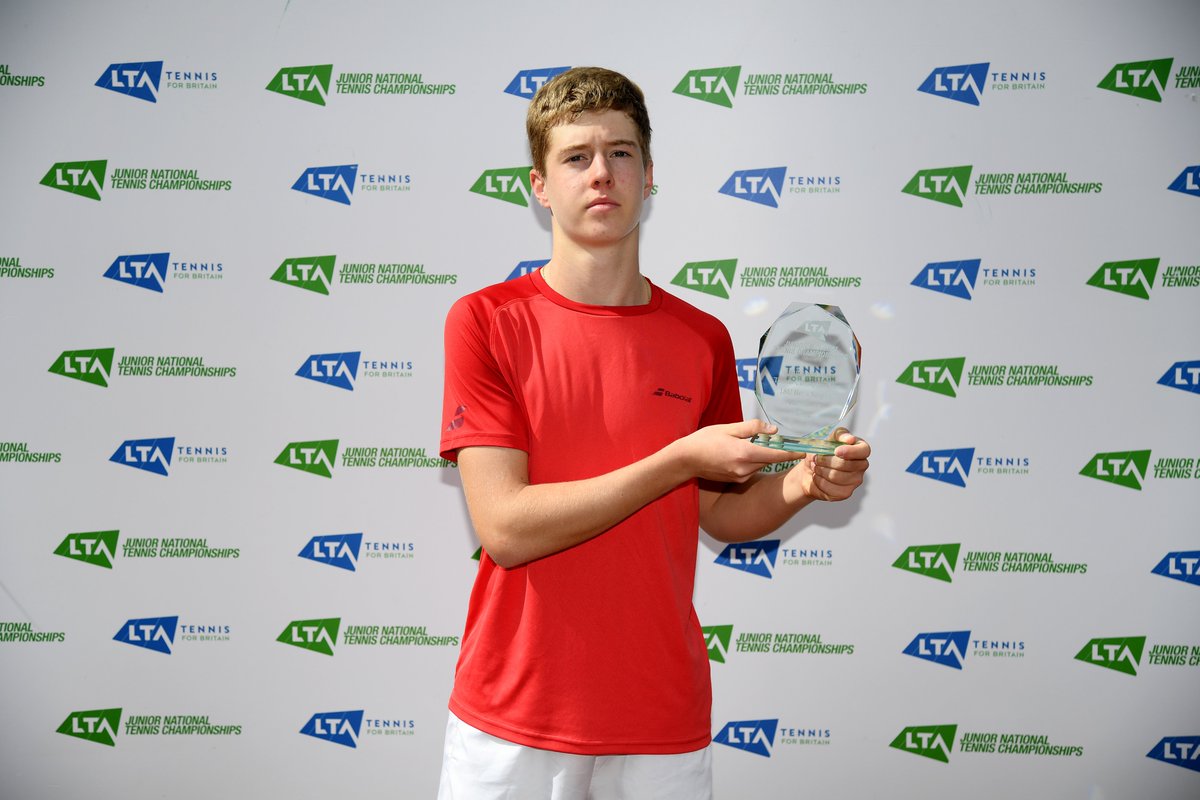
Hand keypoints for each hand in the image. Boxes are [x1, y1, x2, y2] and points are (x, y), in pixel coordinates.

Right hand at [672, 419, 805, 483]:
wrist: (685, 460)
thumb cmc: (704, 441)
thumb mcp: (728, 428)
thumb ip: (752, 428)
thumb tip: (772, 429)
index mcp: (744, 453)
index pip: (775, 455)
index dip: (791, 453)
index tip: (804, 451)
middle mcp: (744, 468)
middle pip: (769, 460)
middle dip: (775, 451)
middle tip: (778, 439)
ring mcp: (739, 476)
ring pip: (760, 464)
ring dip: (762, 455)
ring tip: (752, 443)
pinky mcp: (735, 479)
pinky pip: (750, 469)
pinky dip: (751, 461)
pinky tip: (739, 452)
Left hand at [784, 428, 869, 501]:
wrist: (811, 468)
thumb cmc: (823, 451)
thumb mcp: (829, 438)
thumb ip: (840, 435)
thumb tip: (850, 439)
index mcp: (860, 450)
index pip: (864, 451)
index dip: (851, 451)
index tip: (836, 451)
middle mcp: (861, 466)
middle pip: (846, 465)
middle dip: (826, 461)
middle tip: (816, 459)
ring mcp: (855, 481)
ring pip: (837, 477)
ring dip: (821, 471)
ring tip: (816, 467)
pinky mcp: (846, 493)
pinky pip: (831, 488)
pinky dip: (819, 481)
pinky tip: (817, 477)